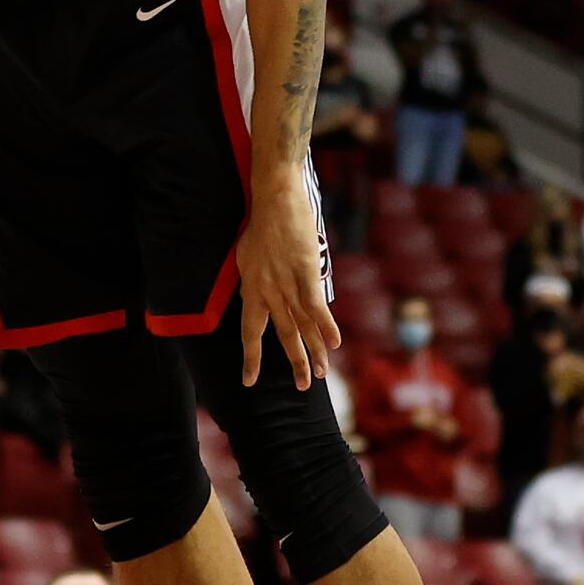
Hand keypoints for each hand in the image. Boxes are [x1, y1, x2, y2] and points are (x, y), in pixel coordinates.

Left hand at [237, 185, 337, 389]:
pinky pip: (316, 306)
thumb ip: (256, 279)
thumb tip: (260, 293)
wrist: (274, 197)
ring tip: (322, 374)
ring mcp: (287, 283)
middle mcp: (268, 292)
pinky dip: (326, 326)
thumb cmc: (262, 222)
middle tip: (303, 387)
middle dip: (295, 362)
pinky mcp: (305, 272)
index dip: (251, 358)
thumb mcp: (248, 256)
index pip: (249, 332)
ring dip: (314, 351)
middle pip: (283, 335)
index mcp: (252, 289)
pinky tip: (335, 344)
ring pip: (302, 325)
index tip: (250, 381)